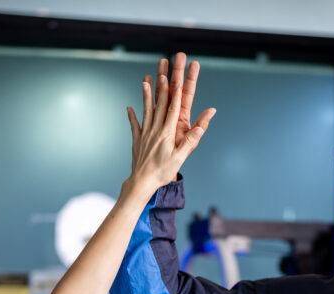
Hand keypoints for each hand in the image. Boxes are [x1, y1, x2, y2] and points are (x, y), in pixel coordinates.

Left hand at [126, 52, 214, 190]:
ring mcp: (145, 134)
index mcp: (167, 134)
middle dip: (162, 87)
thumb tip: (203, 125)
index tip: (174, 79)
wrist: (142, 183)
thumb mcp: (181, 157)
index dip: (174, 93)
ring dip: (147, 95)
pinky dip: (132, 116)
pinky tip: (129, 107)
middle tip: (162, 71)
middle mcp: (155, 130)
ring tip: (145, 80)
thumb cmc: (162, 172)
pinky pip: (134, 125)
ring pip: (146, 111)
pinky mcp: (137, 140)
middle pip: (160, 105)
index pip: (172, 109)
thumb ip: (191, 139)